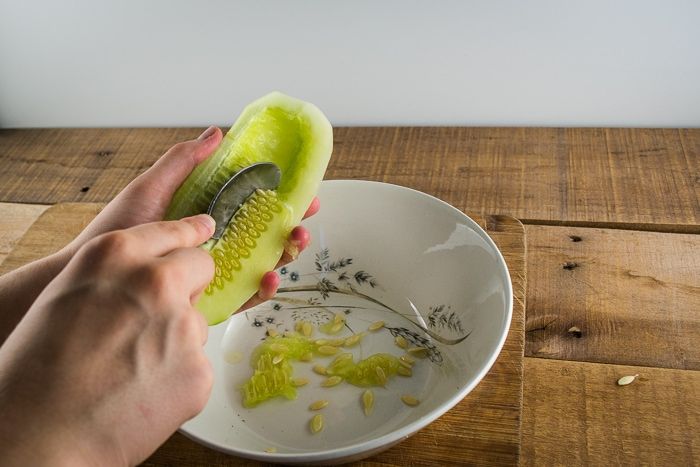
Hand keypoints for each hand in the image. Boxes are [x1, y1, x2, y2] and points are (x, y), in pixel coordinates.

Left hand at [0, 127, 318, 342]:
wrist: (93, 276)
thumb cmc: (118, 230)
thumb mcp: (153, 188)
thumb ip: (183, 161)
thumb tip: (217, 132)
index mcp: (209, 214)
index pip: (255, 203)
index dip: (282, 196)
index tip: (303, 189)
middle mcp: (218, 243)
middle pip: (267, 234)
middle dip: (293, 226)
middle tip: (305, 220)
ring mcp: (217, 271)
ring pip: (264, 262)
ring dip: (286, 254)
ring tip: (294, 242)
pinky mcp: (210, 299)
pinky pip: (245, 295)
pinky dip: (264, 288)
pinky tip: (270, 277)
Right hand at [0, 216, 216, 464]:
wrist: (38, 436)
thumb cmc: (35, 372)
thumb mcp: (65, 297)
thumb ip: (114, 278)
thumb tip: (146, 278)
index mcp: (114, 255)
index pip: (171, 231)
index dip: (189, 233)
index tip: (204, 228)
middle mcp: (156, 281)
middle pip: (201, 266)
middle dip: (190, 284)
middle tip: (163, 314)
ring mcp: (182, 324)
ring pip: (196, 323)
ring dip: (177, 340)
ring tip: (132, 371)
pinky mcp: (198, 368)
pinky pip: (196, 366)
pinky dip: (178, 380)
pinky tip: (142, 395)